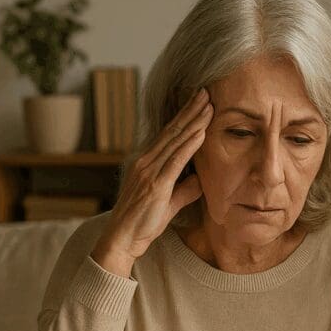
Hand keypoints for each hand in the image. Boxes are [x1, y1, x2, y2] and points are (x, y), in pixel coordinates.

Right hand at [92, 87, 211, 276]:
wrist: (123, 239)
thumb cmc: (144, 222)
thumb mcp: (169, 202)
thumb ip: (185, 189)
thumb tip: (201, 179)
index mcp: (148, 163)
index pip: (170, 134)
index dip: (185, 117)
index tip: (200, 102)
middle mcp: (146, 161)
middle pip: (172, 130)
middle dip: (190, 110)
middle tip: (206, 91)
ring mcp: (149, 171)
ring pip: (175, 140)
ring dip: (193, 121)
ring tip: (208, 104)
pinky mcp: (155, 185)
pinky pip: (175, 161)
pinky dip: (189, 145)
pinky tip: (200, 132)